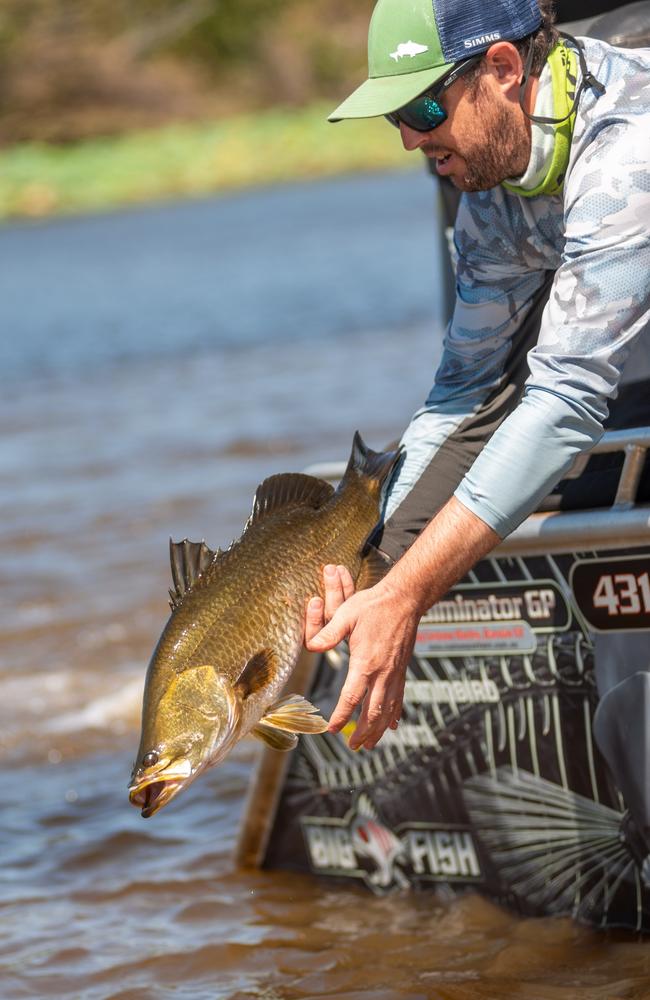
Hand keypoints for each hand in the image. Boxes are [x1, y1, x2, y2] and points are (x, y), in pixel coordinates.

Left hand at [306, 577, 419, 750]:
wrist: (404, 599)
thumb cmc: (374, 605)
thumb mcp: (347, 614)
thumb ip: (329, 632)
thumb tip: (312, 646)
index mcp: (366, 662)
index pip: (352, 696)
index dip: (342, 715)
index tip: (332, 729)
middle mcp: (383, 672)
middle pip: (373, 711)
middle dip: (363, 731)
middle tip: (353, 746)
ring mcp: (395, 672)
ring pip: (388, 709)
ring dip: (378, 729)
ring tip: (369, 744)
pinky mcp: (402, 669)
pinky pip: (399, 698)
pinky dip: (395, 714)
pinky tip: (392, 725)